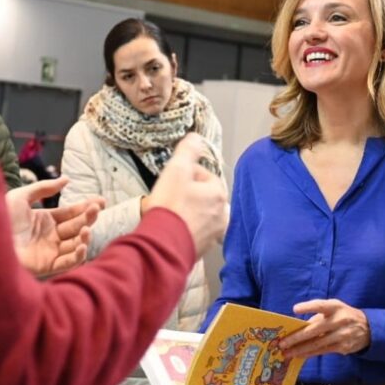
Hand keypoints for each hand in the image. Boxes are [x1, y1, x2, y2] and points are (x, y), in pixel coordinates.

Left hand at [6, 176, 104, 276]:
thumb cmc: (0, 219)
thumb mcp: (20, 197)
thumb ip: (44, 187)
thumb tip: (67, 179)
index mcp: (45, 220)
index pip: (71, 213)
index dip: (86, 206)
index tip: (100, 200)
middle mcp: (50, 236)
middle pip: (76, 226)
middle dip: (89, 217)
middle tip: (96, 209)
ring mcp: (49, 251)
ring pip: (76, 244)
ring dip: (85, 236)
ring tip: (85, 228)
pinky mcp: (47, 266)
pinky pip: (68, 262)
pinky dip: (78, 255)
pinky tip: (81, 245)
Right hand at [146, 133, 227, 258]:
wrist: (162, 245)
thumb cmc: (170, 206)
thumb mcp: (176, 170)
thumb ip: (188, 150)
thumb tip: (196, 137)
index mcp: (218, 193)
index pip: (204, 175)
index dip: (186, 175)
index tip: (172, 181)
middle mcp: (222, 213)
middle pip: (205, 195)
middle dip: (190, 194)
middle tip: (170, 197)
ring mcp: (215, 232)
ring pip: (203, 214)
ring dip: (190, 211)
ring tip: (172, 213)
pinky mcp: (205, 248)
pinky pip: (197, 232)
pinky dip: (188, 228)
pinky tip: (174, 228)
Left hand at [280, 299, 370, 358]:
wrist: (368, 328)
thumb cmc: (344, 315)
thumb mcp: (335, 308)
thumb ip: (319, 314)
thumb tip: (298, 326)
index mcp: (335, 307)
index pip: (320, 305)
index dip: (308, 307)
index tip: (295, 309)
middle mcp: (339, 320)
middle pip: (314, 329)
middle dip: (297, 337)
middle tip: (282, 343)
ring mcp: (341, 335)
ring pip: (317, 344)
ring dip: (300, 349)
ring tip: (286, 353)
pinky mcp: (343, 347)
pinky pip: (322, 351)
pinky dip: (309, 354)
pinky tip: (299, 355)